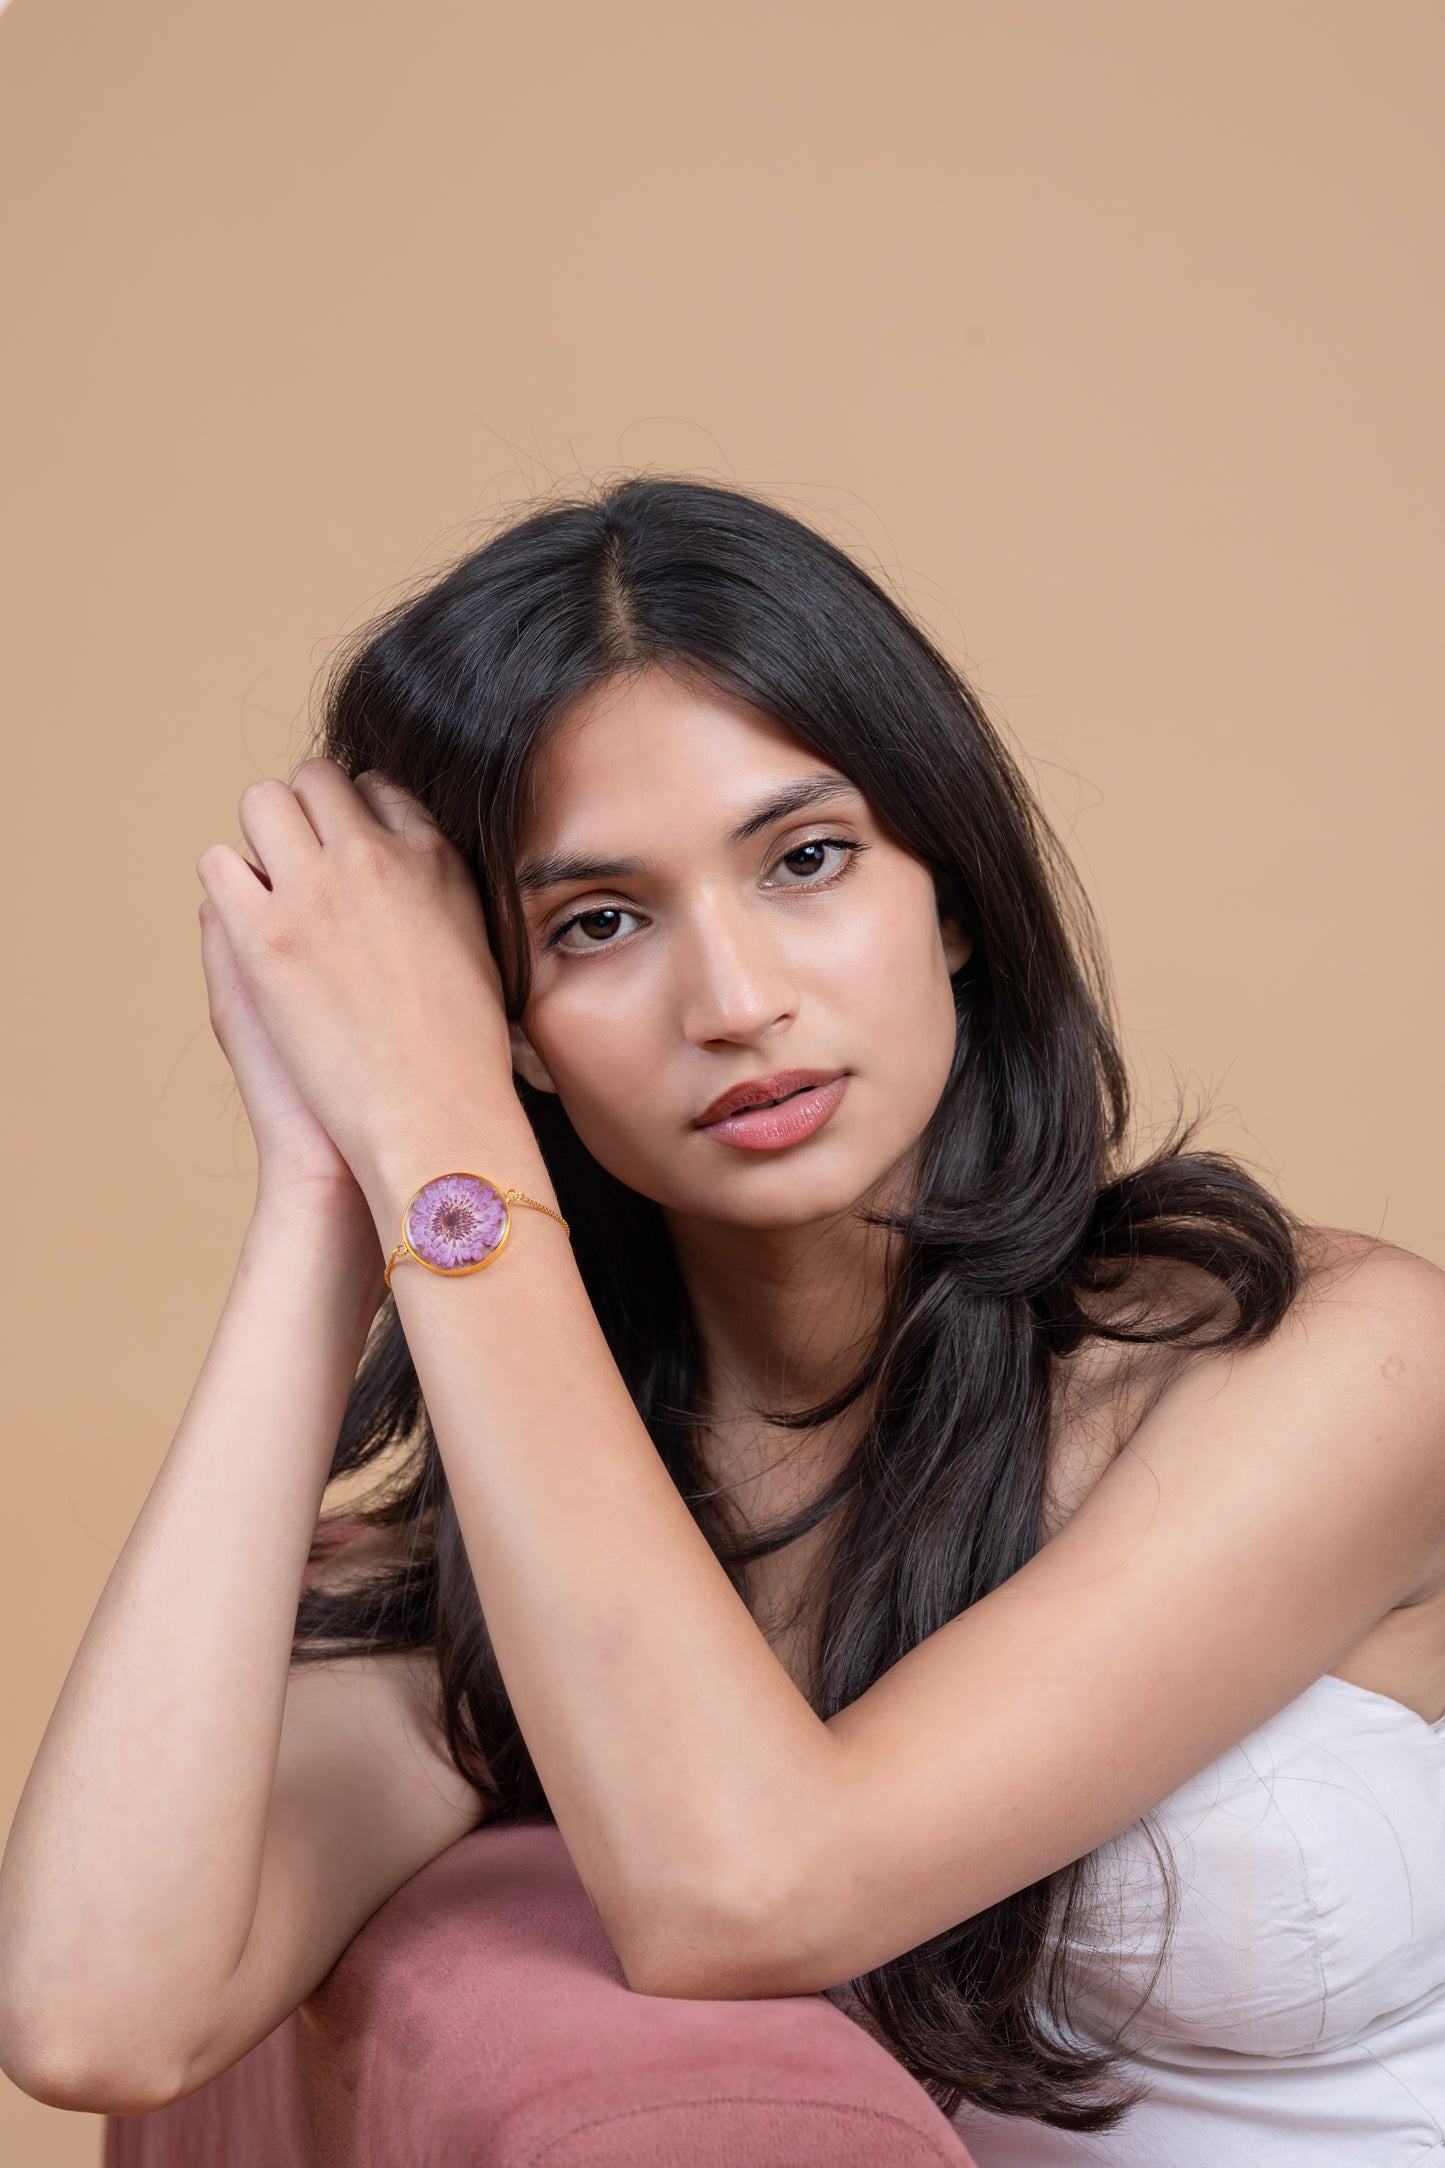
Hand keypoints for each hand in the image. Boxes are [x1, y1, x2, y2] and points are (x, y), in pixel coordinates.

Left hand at [195, 760, 517, 1194]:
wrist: (431, 1116)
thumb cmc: (466, 1059)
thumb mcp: (484, 956)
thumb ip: (449, 901)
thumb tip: (423, 882)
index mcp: (436, 860)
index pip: (379, 789)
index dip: (357, 816)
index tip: (349, 850)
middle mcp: (376, 856)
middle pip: (316, 779)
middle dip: (303, 813)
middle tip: (300, 867)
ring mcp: (316, 889)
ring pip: (260, 803)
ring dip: (260, 838)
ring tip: (270, 892)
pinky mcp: (264, 935)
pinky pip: (217, 866)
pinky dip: (226, 887)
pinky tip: (246, 928)